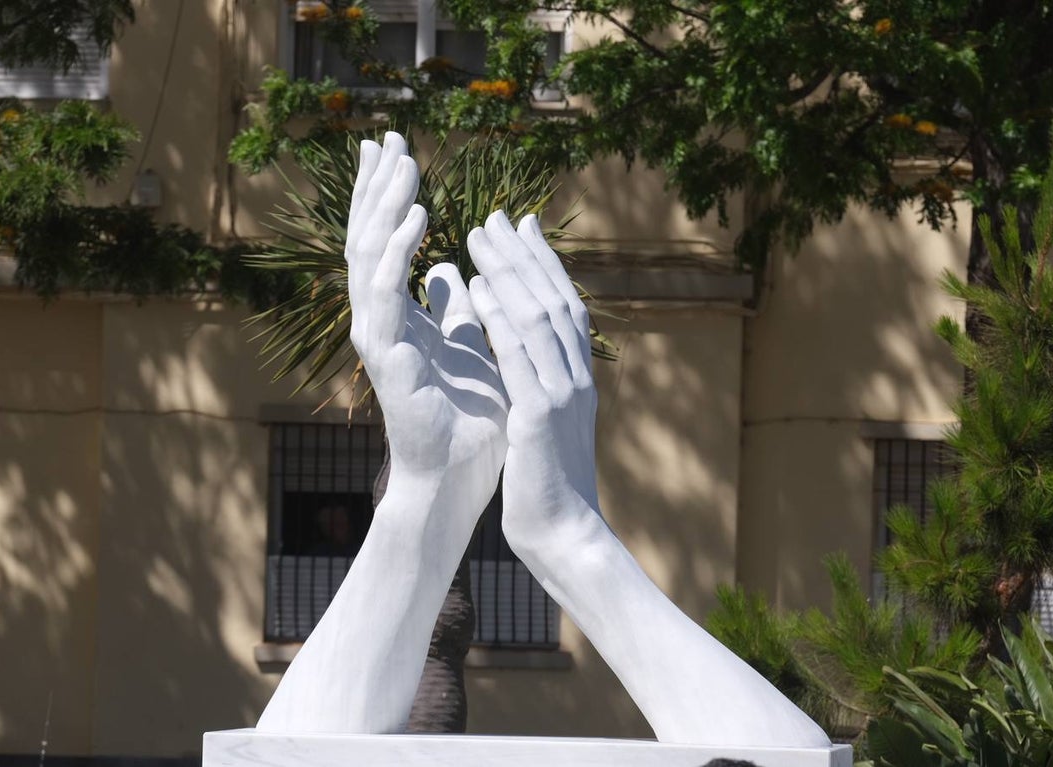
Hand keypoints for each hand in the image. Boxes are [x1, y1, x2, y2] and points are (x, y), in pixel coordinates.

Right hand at [346, 133, 507, 525]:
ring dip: (386, 206)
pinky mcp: (386, 357)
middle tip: (386, 137)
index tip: (396, 149)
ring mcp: (378, 338)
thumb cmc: (466, 417)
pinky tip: (418, 218)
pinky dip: (397, 253)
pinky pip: (386, 295)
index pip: (386, 243)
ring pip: (369, 258)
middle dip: (377, 186)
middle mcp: (381, 321)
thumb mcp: (468, 344)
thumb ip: (454, 306)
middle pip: (368, 239)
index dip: (389, 196)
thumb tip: (446, 267)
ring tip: (404, 162)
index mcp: (401, 316)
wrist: (460, 476)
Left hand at [466, 210, 598, 554]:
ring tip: (480, 236)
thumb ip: (537, 385)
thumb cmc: (549, 483)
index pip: (563, 307)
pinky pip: (518, 357)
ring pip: (538, 318)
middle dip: (524, 255)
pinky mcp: (539, 418)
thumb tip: (524, 357)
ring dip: (508, 272)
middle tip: (496, 216)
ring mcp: (562, 395)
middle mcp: (576, 378)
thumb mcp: (544, 423)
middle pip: (554, 300)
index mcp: (576, 379)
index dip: (542, 264)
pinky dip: (498, 317)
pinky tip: (476, 289)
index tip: (520, 228)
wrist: (565, 534)